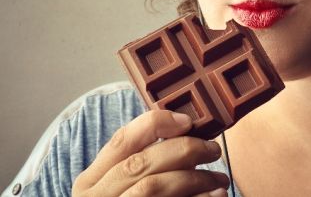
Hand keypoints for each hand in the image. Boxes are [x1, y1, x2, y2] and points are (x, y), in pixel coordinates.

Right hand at [72, 110, 229, 195]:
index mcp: (90, 182)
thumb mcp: (116, 188)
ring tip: (220, 179)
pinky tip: (215, 196)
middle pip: (141, 163)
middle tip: (212, 150)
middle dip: (184, 150)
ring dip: (195, 179)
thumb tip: (185, 135)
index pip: (121, 140)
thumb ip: (140, 164)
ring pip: (154, 186)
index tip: (187, 121)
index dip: (156, 124)